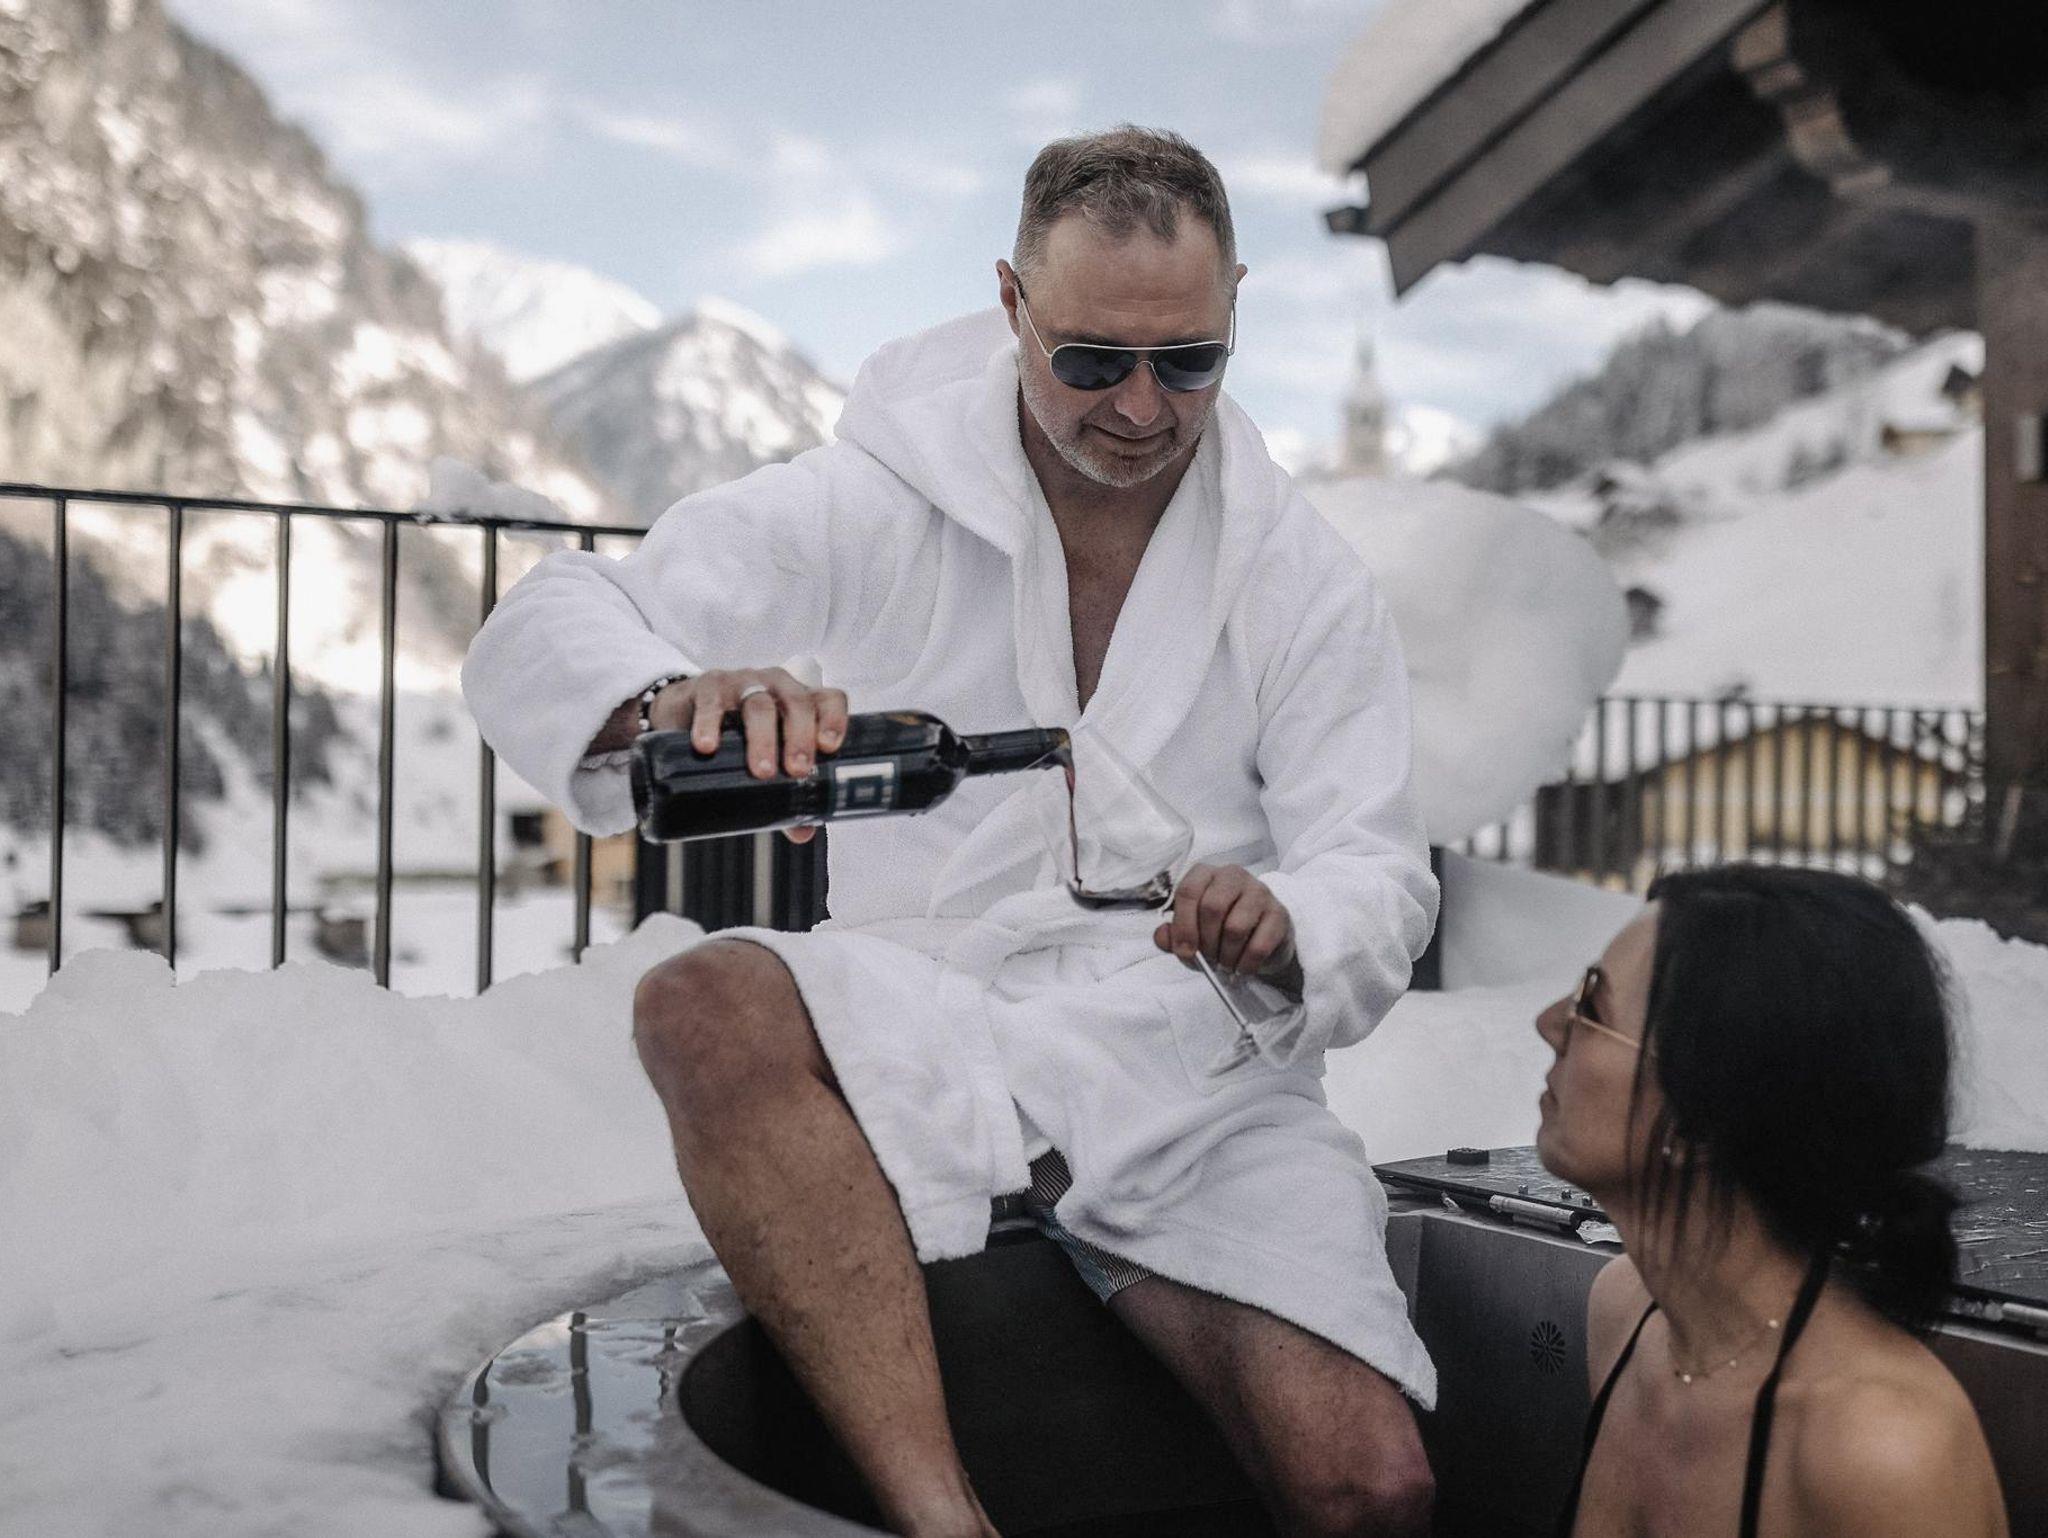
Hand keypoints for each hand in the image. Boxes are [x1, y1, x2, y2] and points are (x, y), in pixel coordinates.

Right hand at [645, 668, 849, 843]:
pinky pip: (712, 701)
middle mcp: (777, 686)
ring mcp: (743, 683)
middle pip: (797, 703)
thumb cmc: (738, 735)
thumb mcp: (764, 758)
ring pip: (759, 705)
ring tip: (761, 770)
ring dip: (763, 738)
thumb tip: (803, 832)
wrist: (686, 710)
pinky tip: (708, 746)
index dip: (834, 719)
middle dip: (800, 736)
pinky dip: (710, 723)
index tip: (829, 747)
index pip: (828, 699)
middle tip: (796, 770)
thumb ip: (785, 793)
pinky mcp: (708, 686)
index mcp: (800, 701)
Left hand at [1154, 864, 1299, 988]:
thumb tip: (1162, 936)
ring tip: (1225, 963)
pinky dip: (1246, 964)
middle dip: (1206, 942)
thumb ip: (1171, 935)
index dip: (1183, 925)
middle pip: (1212, 907)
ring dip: (1226, 955)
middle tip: (1208, 958)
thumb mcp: (1191, 933)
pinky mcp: (1279, 914)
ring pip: (1236, 927)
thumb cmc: (1219, 931)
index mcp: (1205, 874)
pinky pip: (1259, 944)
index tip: (1184, 951)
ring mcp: (1259, 892)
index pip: (1189, 891)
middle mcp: (1233, 876)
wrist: (1261, 939)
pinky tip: (1242, 967)